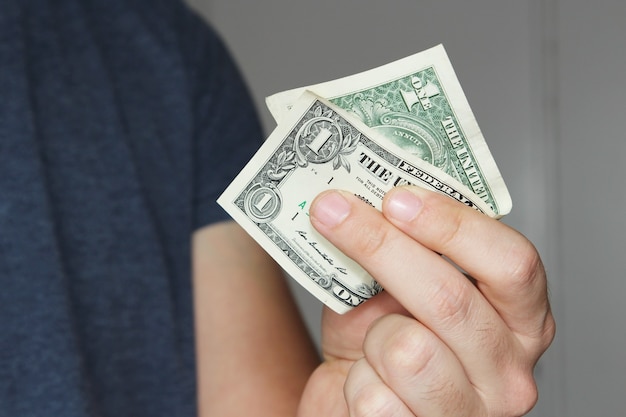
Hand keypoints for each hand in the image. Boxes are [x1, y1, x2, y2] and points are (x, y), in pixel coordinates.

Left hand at [298, 186, 554, 416]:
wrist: (356, 402)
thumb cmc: (380, 341)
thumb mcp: (391, 288)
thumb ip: (393, 248)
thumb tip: (358, 195)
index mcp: (520, 319)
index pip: (512, 263)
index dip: (452, 224)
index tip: (395, 197)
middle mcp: (511, 370)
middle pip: (450, 298)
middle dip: (380, 246)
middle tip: (332, 210)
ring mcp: (472, 412)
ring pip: (406, 350)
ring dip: (370, 337)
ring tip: (371, 343)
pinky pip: (375, 398)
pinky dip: (355, 382)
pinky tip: (366, 383)